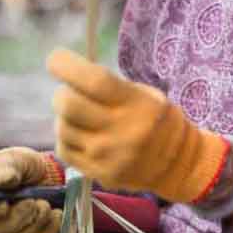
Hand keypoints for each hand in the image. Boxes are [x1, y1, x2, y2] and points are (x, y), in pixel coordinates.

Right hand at [0, 147, 62, 232]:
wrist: (42, 175)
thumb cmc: (20, 164)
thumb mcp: (13, 160)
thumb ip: (6, 170)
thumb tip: (2, 182)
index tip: (5, 206)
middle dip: (19, 217)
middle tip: (34, 201)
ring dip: (36, 222)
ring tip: (46, 204)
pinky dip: (47, 229)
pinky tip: (56, 214)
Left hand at [48, 48, 228, 203]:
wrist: (176, 163)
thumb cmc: (158, 120)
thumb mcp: (146, 95)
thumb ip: (113, 87)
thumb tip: (74, 73)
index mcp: (134, 104)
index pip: (94, 81)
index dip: (68, 66)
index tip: (56, 58)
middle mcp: (118, 131)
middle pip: (68, 105)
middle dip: (62, 93)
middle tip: (70, 92)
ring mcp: (105, 156)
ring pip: (62, 128)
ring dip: (65, 117)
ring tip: (81, 117)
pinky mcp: (96, 173)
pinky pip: (64, 149)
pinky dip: (67, 138)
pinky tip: (82, 136)